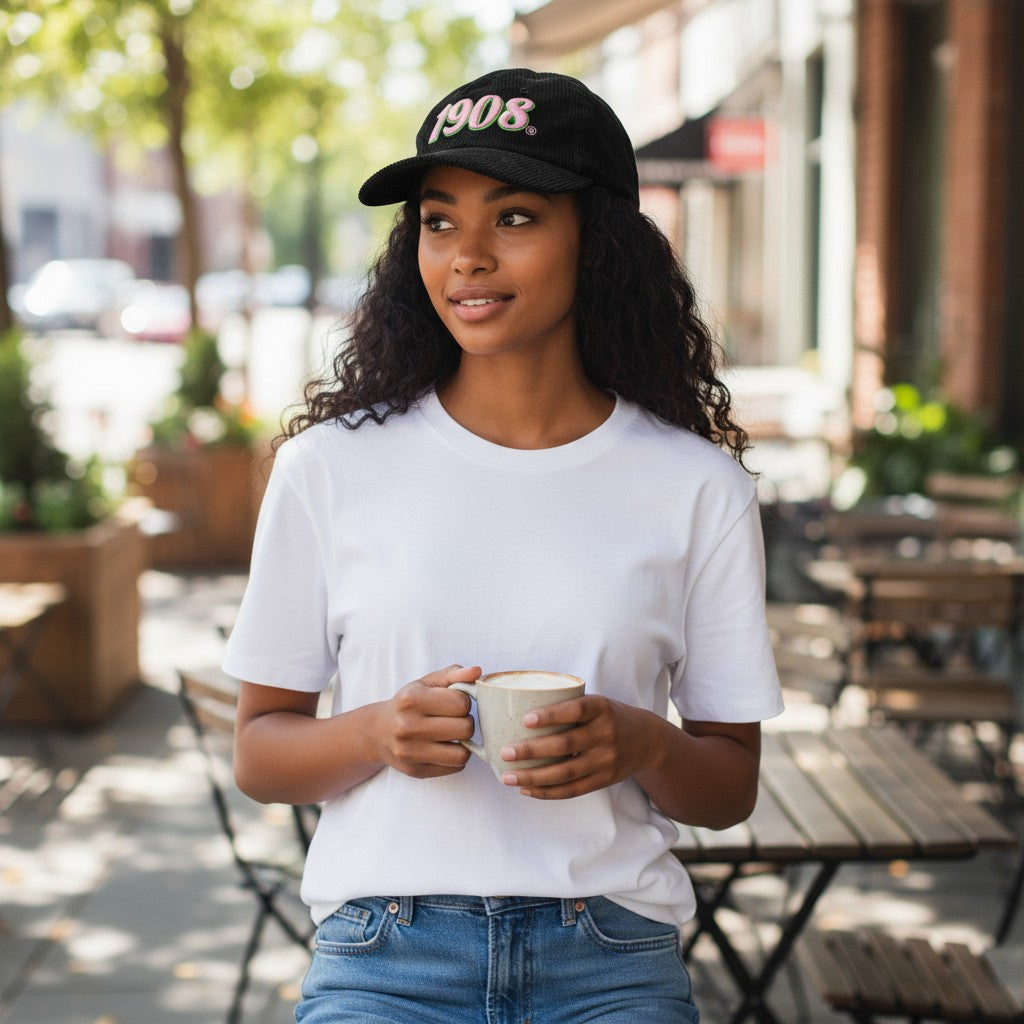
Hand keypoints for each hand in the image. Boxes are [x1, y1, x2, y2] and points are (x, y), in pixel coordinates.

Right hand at [374, 664, 478, 778]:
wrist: (377, 732)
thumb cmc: (409, 704)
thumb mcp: (427, 683)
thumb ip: (454, 674)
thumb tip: (477, 671)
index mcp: (411, 699)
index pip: (461, 703)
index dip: (463, 701)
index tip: (453, 702)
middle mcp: (407, 726)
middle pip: (465, 728)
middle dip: (465, 722)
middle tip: (454, 719)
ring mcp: (410, 752)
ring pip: (462, 754)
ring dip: (463, 743)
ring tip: (452, 735)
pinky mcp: (415, 771)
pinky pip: (455, 768)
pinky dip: (455, 758)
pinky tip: (443, 748)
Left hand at [498, 694, 658, 798]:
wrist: (647, 740)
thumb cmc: (608, 716)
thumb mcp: (596, 702)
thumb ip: (567, 705)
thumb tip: (517, 708)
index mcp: (601, 708)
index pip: (575, 710)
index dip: (550, 715)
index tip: (525, 720)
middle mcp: (606, 734)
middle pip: (565, 745)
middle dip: (532, 751)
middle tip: (505, 752)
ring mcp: (606, 760)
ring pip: (565, 773)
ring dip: (534, 777)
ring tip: (508, 777)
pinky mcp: (604, 780)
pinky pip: (572, 790)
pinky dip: (547, 792)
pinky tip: (527, 790)